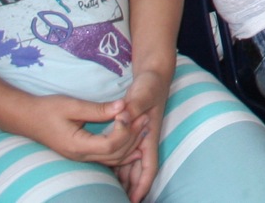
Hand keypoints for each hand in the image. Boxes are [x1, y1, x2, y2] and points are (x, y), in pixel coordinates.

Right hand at [20, 93, 140, 166]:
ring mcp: (82, 157)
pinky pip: (107, 158)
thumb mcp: (72, 105)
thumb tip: (123, 106)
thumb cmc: (48, 109)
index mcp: (78, 145)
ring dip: (131, 144)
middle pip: (115, 155)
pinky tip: (135, 143)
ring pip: (113, 159)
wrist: (28, 118)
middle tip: (146, 117)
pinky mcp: (83, 153)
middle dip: (133, 137)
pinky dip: (123, 151)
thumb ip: (98, 109)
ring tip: (145, 126)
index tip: (130, 112)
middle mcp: (81, 156)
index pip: (110, 145)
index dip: (124, 131)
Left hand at [112, 67, 169, 202]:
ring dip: (125, 180)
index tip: (136, 200)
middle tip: (121, 202)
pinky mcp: (132, 132)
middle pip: (139, 171)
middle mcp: (145, 140)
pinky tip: (110, 173)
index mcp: (149, 135)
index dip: (143, 185)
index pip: (149, 166)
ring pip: (131, 164)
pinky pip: (125, 154)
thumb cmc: (150, 84)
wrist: (154, 74)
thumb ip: (134, 104)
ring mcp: (139, 137)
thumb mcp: (143, 92)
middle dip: (132, 188)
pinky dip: (120, 166)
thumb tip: (123, 116)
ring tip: (114, 194)